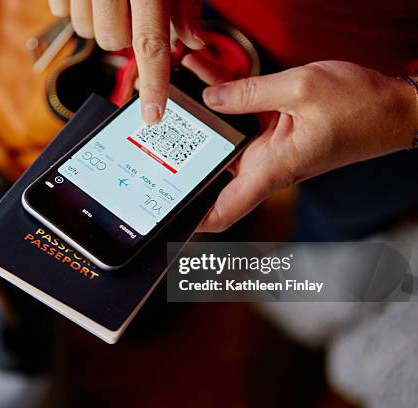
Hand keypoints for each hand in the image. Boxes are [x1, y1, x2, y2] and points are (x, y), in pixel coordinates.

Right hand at [48, 0, 203, 123]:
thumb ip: (182, 1)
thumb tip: (190, 40)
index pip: (150, 42)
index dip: (154, 82)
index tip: (153, 115)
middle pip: (113, 41)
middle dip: (125, 33)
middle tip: (130, 7)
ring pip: (86, 31)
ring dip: (99, 20)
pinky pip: (62, 12)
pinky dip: (75, 6)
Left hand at [182, 59, 417, 231]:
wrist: (394, 108)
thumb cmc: (360, 108)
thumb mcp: (301, 89)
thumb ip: (249, 93)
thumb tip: (211, 98)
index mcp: (271, 169)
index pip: (224, 210)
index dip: (193, 220)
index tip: (168, 216)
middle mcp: (266, 166)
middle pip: (212, 172)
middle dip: (184, 153)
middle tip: (157, 131)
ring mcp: (269, 151)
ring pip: (223, 141)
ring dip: (202, 121)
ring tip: (175, 93)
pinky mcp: (274, 136)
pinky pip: (240, 122)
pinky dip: (223, 103)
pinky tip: (205, 79)